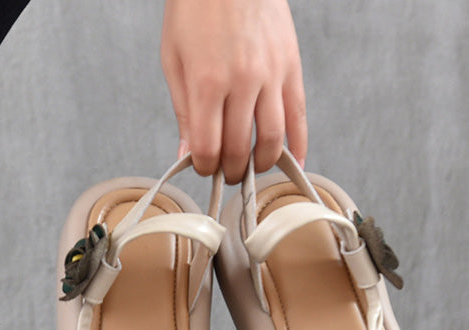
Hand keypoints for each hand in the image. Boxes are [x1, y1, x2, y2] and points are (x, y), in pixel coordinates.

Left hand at [160, 0, 306, 182]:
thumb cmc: (195, 9)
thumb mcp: (173, 60)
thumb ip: (182, 111)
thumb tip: (186, 154)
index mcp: (206, 82)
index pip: (208, 148)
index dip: (204, 167)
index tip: (202, 166)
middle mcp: (242, 82)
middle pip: (239, 149)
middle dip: (230, 170)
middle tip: (225, 172)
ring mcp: (270, 74)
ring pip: (272, 139)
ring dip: (260, 164)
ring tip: (251, 167)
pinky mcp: (291, 65)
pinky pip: (298, 115)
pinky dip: (297, 144)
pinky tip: (292, 161)